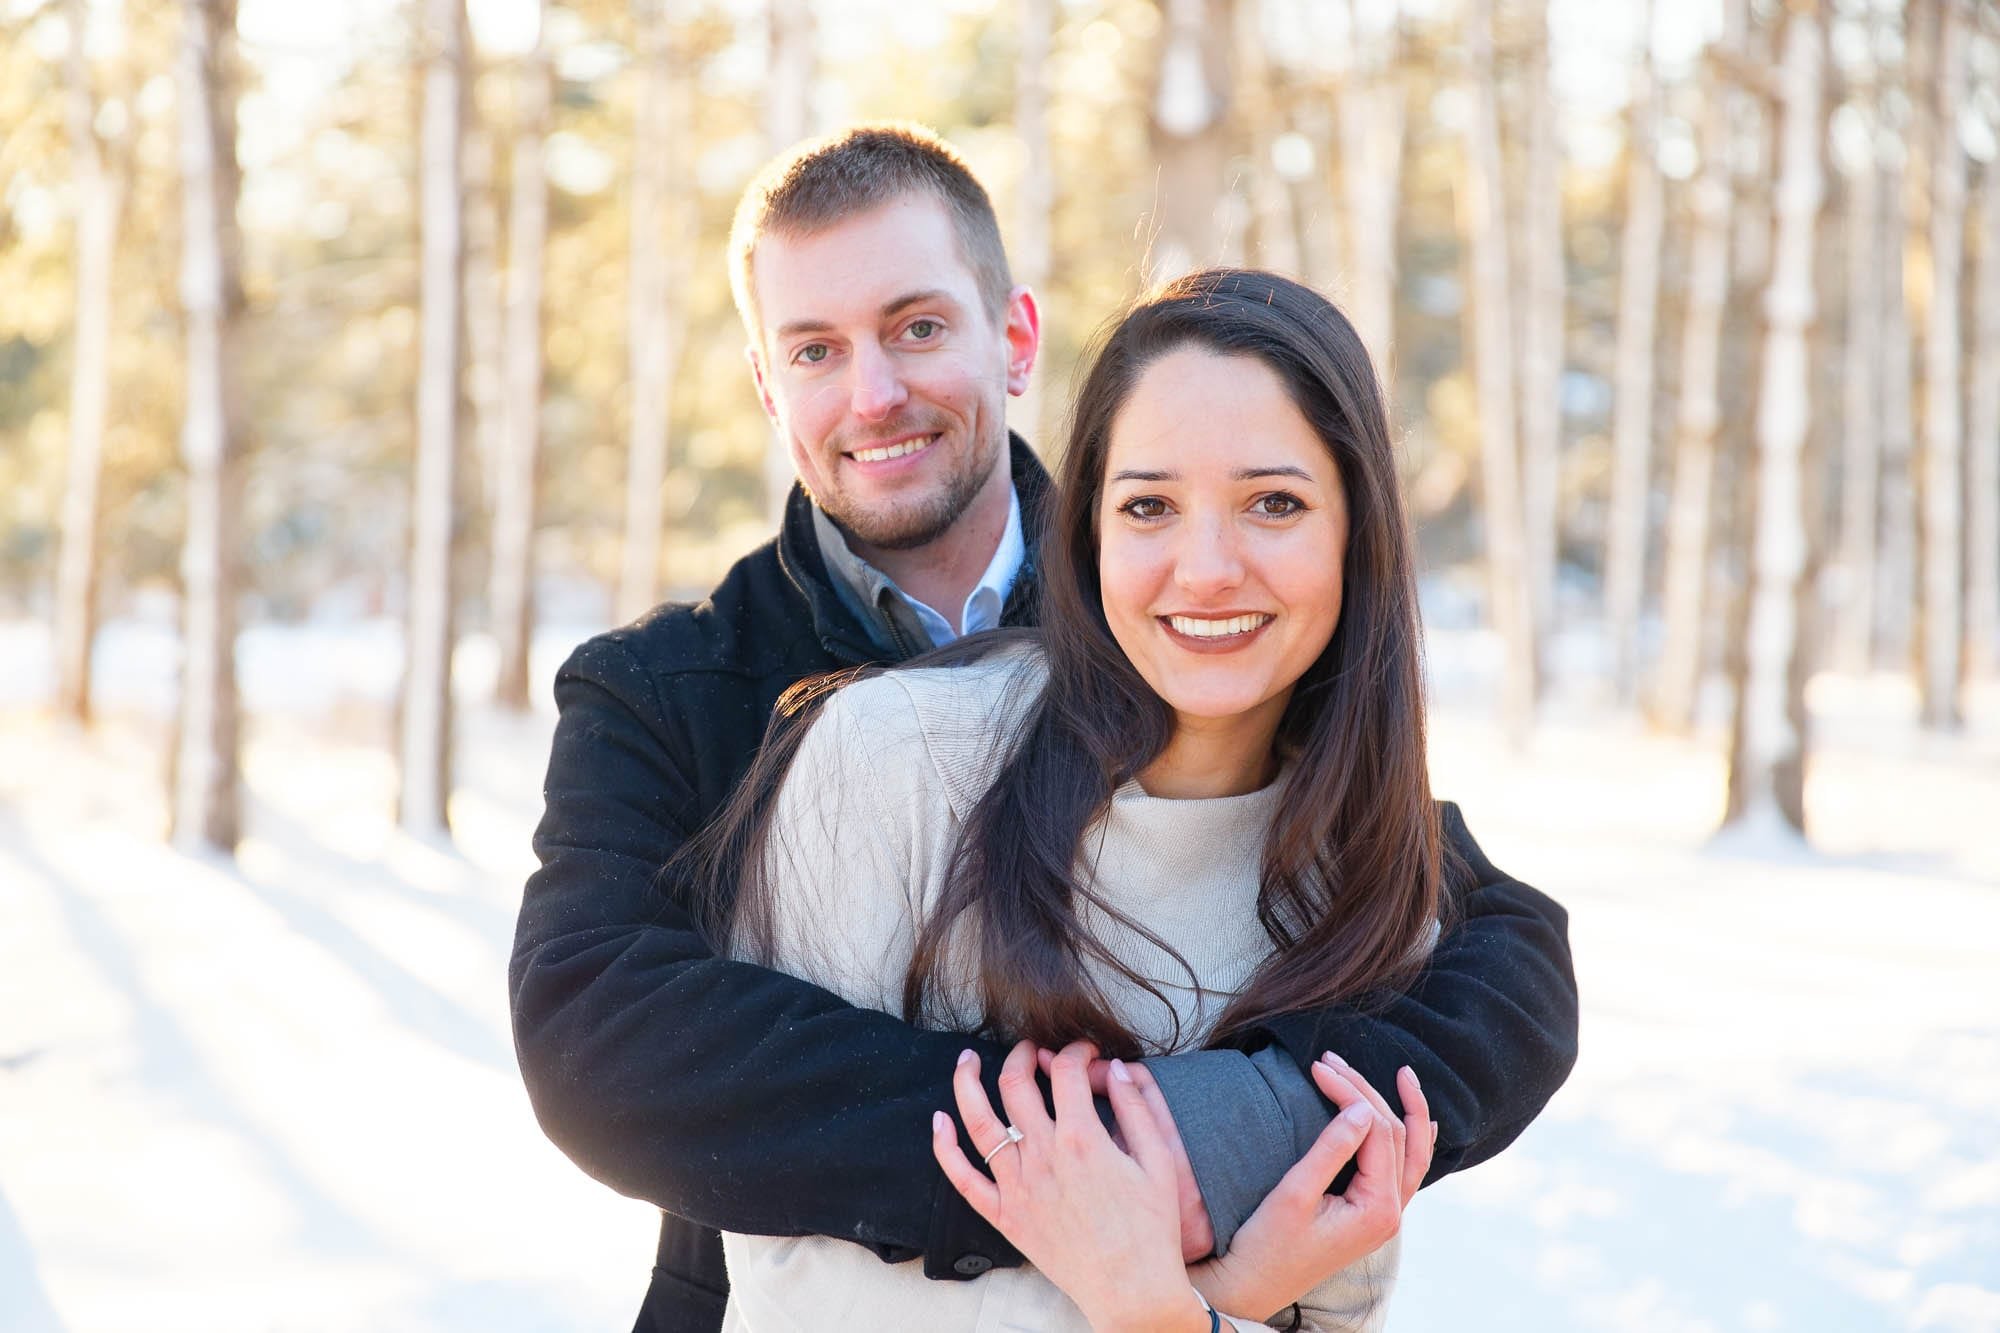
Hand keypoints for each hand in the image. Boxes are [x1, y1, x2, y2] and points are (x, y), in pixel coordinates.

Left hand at [932, 1041, 1208, 1331]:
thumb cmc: (1151, 1230)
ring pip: (979, 1122)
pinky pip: (963, 1178)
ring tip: (966, 1059)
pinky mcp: (1005, 1216)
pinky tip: (939, 1122)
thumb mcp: (1161, 1162)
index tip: (1084, 1052)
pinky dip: (945, 1148)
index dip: (1075, 1050)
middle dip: (1021, 1055)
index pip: (1066, 1071)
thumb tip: (1117, 1068)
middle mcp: (1043, 1157)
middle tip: (1029, 1050)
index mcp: (1083, 1139)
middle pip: (1016, 1085)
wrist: (1131, 1289)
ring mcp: (1018, 1187)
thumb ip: (1138, 1108)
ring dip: (967, 1083)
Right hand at [1189, 1054, 1432, 1321]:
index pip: (1377, 1131)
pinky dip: (1413, 1143)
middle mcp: (1390, 1213)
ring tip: (1401, 1074)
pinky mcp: (1370, 1214)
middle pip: (1395, 1135)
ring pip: (1409, 1152)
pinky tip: (1420, 1122)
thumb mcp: (1294, 1195)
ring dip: (1401, 1111)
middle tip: (1331, 1059)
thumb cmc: (1266, 1246)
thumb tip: (1361, 1108)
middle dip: (1366, 1091)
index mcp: (1377, 1209)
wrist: (1253, 1287)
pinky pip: (1405, 1172)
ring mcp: (1383, 1216)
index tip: (1316, 1066)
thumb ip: (1331, 1150)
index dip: (1349, 1092)